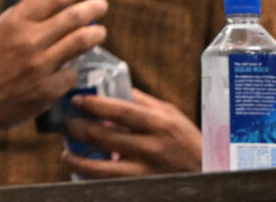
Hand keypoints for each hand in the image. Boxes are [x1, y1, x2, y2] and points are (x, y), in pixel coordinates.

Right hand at [0, 0, 107, 142]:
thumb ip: (22, 22)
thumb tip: (54, 12)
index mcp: (13, 21)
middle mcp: (29, 40)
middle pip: (73, 16)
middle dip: (92, 8)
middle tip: (101, 5)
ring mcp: (40, 66)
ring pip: (81, 42)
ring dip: (95, 34)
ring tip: (99, 32)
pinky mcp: (47, 90)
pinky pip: (71, 74)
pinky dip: (71, 70)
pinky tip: (68, 70)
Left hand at [62, 88, 202, 177]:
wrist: (210, 176)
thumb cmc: (188, 141)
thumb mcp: (172, 115)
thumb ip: (143, 102)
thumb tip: (113, 86)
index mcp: (160, 124)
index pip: (122, 112)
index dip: (95, 105)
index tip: (76, 100)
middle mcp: (153, 148)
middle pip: (106, 138)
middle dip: (79, 130)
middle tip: (65, 123)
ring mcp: (147, 172)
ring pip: (103, 168)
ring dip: (79, 160)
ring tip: (66, 152)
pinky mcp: (143, 188)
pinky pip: (111, 184)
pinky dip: (92, 178)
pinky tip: (82, 171)